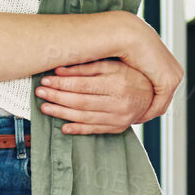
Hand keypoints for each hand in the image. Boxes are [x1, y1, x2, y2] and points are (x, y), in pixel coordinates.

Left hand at [36, 59, 157, 134]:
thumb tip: (60, 69)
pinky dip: (78, 130)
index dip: (61, 83)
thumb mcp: (112, 65)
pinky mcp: (119, 127)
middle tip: (40, 92)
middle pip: (80, 102)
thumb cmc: (131, 75)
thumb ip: (86, 67)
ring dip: (62, 113)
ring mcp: (119, 117)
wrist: (153, 93)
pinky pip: (94, 130)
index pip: (82, 85)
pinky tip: (64, 127)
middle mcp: (119, 102)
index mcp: (117, 83)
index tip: (46, 80)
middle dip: (57, 97)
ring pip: (84, 117)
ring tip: (45, 107)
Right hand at [108, 14, 182, 121]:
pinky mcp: (169, 82)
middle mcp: (175, 71)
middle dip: (145, 110)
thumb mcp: (130, 63)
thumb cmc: (122, 44)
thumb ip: (133, 74)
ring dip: (145, 113)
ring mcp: (174, 77)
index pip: (159, 91)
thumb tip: (127, 86)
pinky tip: (133, 117)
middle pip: (161, 99)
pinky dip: (145, 113)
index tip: (130, 109)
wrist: (126, 33)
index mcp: (168, 64)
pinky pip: (158, 106)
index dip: (144, 102)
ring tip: (130, 119)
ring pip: (160, 105)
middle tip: (130, 118)